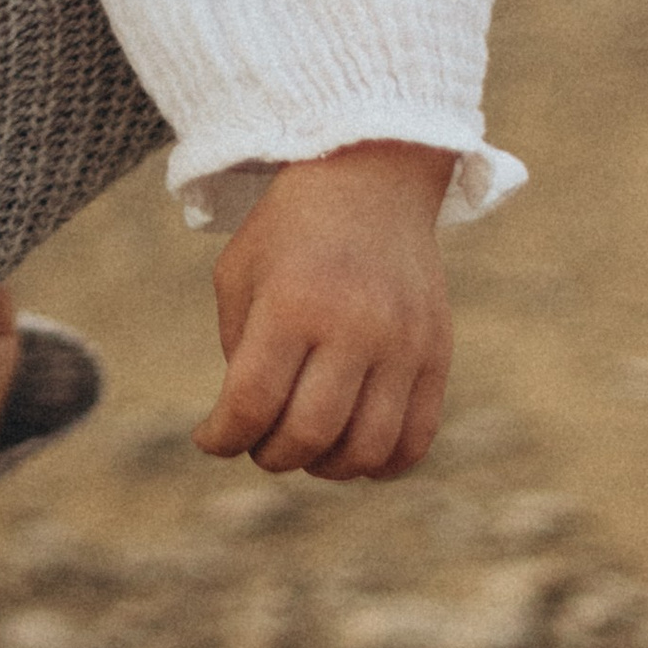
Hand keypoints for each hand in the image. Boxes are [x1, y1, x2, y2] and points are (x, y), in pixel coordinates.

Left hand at [194, 141, 455, 480]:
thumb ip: (240, 352)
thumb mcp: (240, 276)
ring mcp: (403, 344)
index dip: (222, 438)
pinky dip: (380, 464)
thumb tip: (250, 427)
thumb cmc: (289, 234)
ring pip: (365, 449)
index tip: (210, 439)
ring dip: (324, 467)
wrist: (370, 180)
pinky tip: (352, 452)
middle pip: (308, 434)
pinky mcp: (437, 355)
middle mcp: (354, 327)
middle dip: (269, 456)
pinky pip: (415, 439)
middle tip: (257, 444)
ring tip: (305, 448)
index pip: (250, 403)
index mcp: (292, 304)